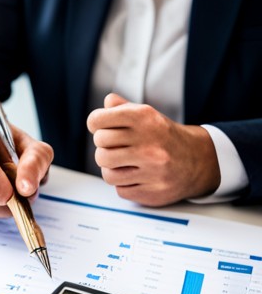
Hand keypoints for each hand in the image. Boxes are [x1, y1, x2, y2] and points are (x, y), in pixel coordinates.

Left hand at [87, 93, 220, 206]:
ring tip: (123, 164)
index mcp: (145, 118)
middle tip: (115, 148)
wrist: (199, 161)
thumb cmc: (164, 137)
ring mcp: (152, 170)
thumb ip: (124, 108)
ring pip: (107, 173)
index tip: (100, 127)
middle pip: (100, 148)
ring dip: (111, 169)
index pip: (98, 120)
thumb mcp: (148, 116)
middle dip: (104, 148)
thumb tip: (107, 102)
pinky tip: (136, 176)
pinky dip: (124, 184)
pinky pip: (120, 190)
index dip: (95, 124)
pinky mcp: (153, 191)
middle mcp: (149, 143)